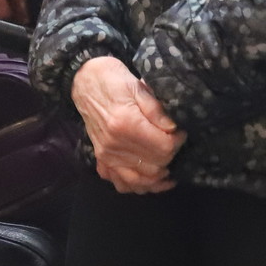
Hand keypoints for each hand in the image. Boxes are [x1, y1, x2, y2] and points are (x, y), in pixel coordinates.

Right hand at [72, 56, 183, 193]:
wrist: (84, 80)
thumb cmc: (113, 80)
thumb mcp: (138, 86)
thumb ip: (156, 110)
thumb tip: (173, 129)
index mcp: (126, 124)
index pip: (163, 147)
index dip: (177, 141)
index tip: (180, 132)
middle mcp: (114, 145)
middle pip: (154, 165)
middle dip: (170, 156)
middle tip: (173, 143)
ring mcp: (106, 155)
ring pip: (139, 181)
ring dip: (157, 178)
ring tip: (168, 168)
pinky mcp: (101, 158)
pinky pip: (121, 183)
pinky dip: (137, 185)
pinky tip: (149, 180)